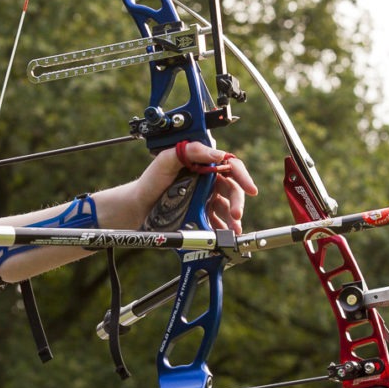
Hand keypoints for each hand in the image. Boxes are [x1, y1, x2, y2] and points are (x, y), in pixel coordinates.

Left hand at [136, 141, 257, 231]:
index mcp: (204, 165)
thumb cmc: (152, 180)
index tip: (250, 188)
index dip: (243, 176)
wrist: (138, 206)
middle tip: (237, 215)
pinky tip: (223, 236)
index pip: (230, 167)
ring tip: (233, 230)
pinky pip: (216, 223)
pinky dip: (222, 230)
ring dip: (233, 220)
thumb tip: (217, 154)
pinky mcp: (201, 216)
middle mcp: (208, 182)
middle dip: (238, 202)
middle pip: (232, 190)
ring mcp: (206, 200)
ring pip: (227, 209)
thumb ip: (191, 151)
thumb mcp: (167, 159)